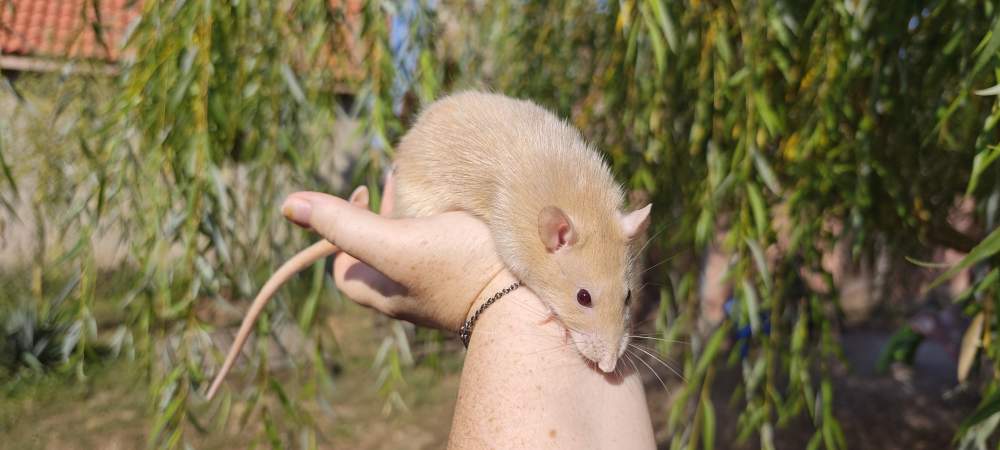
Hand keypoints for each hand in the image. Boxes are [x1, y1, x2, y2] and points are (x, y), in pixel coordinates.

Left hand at [280, 173, 508, 331]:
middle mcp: (407, 293)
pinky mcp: (471, 281)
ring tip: (430, 184)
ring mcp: (440, 290)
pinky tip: (462, 205)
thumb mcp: (393, 242)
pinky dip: (444, 224)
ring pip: (412, 248)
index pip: (342, 260)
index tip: (367, 190)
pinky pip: (444, 251)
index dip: (343, 224)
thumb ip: (343, 223)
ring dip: (415, 215)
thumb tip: (288, 206)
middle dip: (381, 212)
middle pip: (377, 250)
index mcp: (382, 290)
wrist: (530, 299)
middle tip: (398, 180)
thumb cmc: (460, 269)